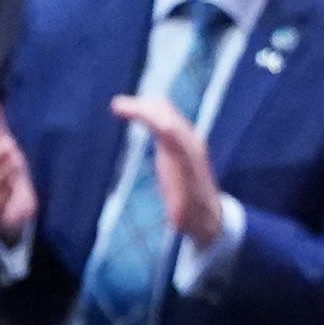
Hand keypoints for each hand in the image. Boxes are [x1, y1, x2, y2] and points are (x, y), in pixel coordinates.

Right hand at [111, 91, 224, 246]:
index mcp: (188, 160)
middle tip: (115, 106)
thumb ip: (179, 212)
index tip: (122, 110)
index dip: (146, 116)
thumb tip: (176, 218)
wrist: (207, 211)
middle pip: (166, 114)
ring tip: (120, 106)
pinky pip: (166, 116)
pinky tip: (136, 110)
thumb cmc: (191, 214)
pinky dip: (149, 110)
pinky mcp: (182, 140)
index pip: (169, 129)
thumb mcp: (184, 216)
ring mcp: (188, 140)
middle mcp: (191, 144)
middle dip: (142, 107)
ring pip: (167, 112)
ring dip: (145, 106)